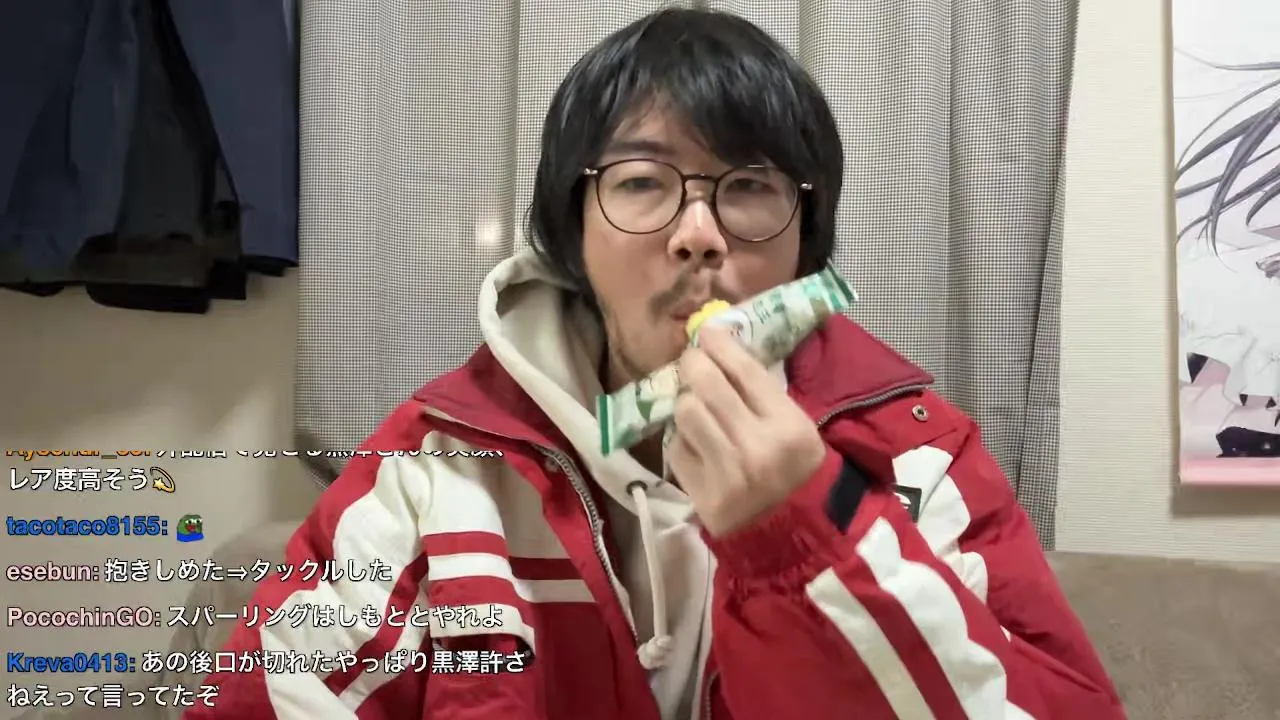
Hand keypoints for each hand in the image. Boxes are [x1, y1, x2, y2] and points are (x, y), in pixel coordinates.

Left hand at [668, 327, 827, 536]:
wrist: (791, 532)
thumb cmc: (793, 469)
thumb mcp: (795, 426)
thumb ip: (760, 390)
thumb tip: (720, 344)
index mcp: (788, 426)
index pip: (745, 371)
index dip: (721, 344)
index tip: (707, 332)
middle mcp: (757, 448)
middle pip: (707, 384)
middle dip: (694, 364)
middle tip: (693, 360)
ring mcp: (727, 474)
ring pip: (685, 412)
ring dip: (687, 403)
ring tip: (698, 408)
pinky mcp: (703, 494)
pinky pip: (677, 448)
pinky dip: (684, 441)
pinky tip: (699, 445)